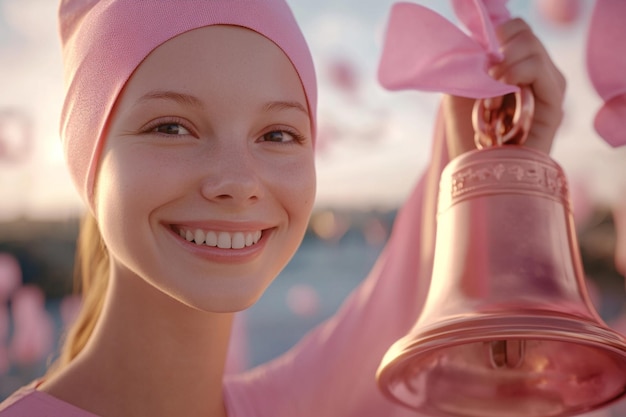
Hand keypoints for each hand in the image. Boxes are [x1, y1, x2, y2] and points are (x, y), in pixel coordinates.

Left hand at [444, 18, 565, 157]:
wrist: (475, 173)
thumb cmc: (466, 136)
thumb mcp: (459, 91)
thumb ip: (470, 64)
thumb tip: (481, 45)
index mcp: (517, 69)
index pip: (518, 32)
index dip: (501, 32)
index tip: (482, 50)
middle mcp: (536, 78)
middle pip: (526, 36)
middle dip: (502, 44)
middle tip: (486, 70)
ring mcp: (547, 91)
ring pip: (534, 50)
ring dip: (507, 60)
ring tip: (492, 82)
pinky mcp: (553, 108)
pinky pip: (543, 72)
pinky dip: (519, 70)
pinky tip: (501, 83)